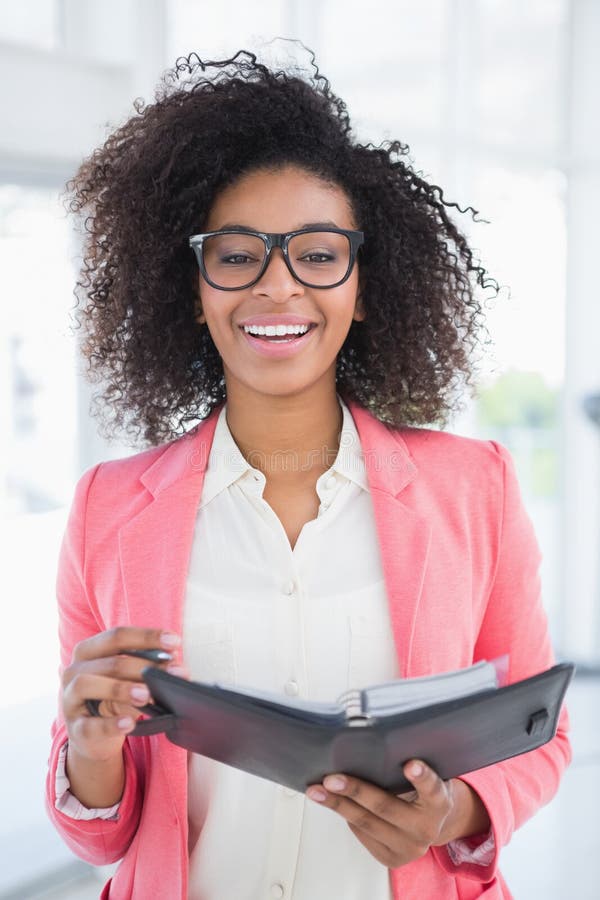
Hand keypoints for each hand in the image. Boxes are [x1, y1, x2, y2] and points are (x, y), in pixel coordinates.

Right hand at [61, 626, 186, 762]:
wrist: (94, 736)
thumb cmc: (114, 698)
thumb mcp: (131, 681)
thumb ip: (150, 672)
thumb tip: (178, 669)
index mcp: (89, 651)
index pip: (118, 636)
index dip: (147, 637)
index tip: (174, 642)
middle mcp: (75, 670)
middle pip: (108, 661)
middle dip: (141, 666)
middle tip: (166, 673)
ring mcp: (70, 699)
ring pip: (87, 684)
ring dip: (119, 688)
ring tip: (145, 695)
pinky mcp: (74, 728)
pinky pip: (88, 725)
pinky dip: (110, 724)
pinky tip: (128, 723)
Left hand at [306, 760, 488, 868]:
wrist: (432, 823)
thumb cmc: (422, 789)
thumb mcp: (426, 774)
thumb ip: (409, 764)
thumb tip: (373, 739)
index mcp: (439, 803)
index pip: (433, 789)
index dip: (422, 777)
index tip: (410, 764)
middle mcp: (427, 829)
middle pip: (386, 807)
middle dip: (355, 791)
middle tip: (332, 778)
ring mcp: (409, 848)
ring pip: (366, 823)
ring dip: (337, 804)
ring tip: (316, 790)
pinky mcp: (391, 859)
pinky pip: (362, 834)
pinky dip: (345, 814)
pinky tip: (331, 801)